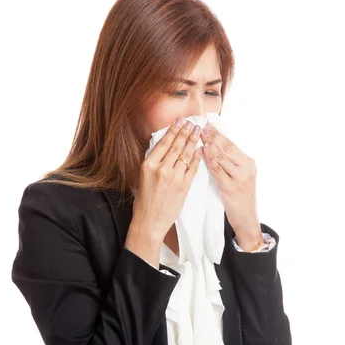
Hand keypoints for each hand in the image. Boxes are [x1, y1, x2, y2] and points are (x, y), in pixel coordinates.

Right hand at [125, 118, 202, 266]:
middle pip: (177, 146)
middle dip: (186, 132)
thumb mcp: (142, 177)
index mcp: (148, 165)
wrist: (149, 222)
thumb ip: (153, 162)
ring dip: (193, 141)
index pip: (163, 143)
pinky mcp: (184, 186)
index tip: (180, 122)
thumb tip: (164, 147)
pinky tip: (201, 149)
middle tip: (193, 123)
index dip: (173, 131)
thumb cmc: (144, 201)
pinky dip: (197, 157)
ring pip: (186, 155)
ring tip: (198, 132)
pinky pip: (193, 168)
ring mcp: (174, 177)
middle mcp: (161, 169)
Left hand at [200, 122, 262, 251]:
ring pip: (222, 156)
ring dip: (209, 143)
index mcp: (249, 162)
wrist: (247, 219)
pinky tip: (203, 150)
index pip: (231, 144)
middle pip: (226, 147)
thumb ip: (230, 163)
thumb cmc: (240, 199)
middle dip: (212, 136)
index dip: (218, 134)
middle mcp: (246, 167)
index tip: (207, 125)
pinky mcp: (232, 186)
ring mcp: (240, 176)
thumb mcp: (239, 177)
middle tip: (200, 125)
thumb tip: (214, 147)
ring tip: (199, 134)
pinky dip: (210, 158)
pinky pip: (218, 169)